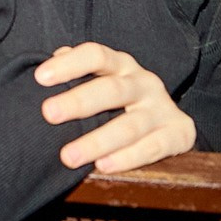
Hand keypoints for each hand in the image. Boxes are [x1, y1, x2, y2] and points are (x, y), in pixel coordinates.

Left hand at [36, 41, 196, 172]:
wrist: (169, 119)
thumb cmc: (119, 100)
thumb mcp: (100, 80)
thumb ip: (75, 72)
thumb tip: (46, 67)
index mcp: (120, 64)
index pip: (96, 55)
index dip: (69, 65)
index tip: (40, 78)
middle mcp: (143, 82)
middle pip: (112, 89)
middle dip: (79, 102)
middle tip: (49, 114)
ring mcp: (163, 108)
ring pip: (129, 125)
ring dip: (97, 142)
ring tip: (69, 156)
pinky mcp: (179, 133)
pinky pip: (154, 147)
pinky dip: (128, 158)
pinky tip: (104, 166)